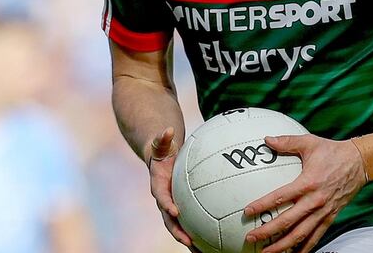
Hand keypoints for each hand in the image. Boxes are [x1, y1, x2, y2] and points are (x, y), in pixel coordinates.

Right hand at [146, 127, 196, 251]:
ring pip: (180, 227)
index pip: (161, 197)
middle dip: (178, 232)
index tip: (174, 211)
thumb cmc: (162, 149)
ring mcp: (173, 206)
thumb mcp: (161, 142)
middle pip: (170, 220)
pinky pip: (191, 222)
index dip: (166, 205)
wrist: (159, 158)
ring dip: (190, 241)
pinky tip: (214, 244)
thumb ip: (162, 138)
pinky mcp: (182, 208)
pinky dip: (200, 234)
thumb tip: (168, 130)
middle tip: (188, 242)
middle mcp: (165, 200)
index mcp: (158, 186)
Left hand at [243, 134, 366, 252]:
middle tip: (251, 237)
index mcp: (308, 183)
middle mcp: (315, 201)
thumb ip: (287, 142)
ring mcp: (324, 211)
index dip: (262, 205)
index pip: (280, 197)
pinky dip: (304, 247)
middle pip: (288, 222)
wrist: (360, 162)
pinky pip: (316, 236)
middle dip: (268, 232)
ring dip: (283, 246)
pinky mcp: (331, 216)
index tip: (247, 212)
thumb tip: (266, 139)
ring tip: (267, 252)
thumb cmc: (333, 151)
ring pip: (301, 234)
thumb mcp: (309, 142)